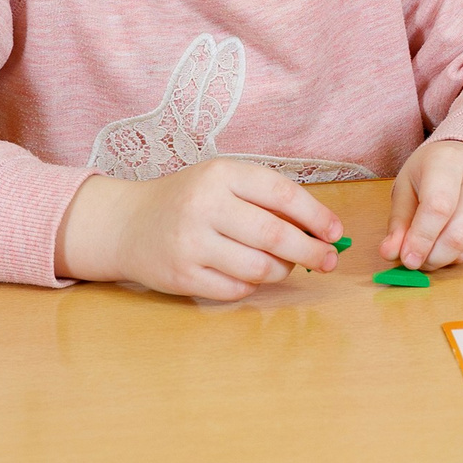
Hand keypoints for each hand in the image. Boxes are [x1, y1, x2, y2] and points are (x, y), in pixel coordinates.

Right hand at [55, 158, 343, 300]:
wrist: (127, 224)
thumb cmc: (189, 199)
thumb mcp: (224, 181)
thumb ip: (267, 199)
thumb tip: (321, 229)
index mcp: (222, 174)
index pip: (283, 195)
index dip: (317, 216)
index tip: (336, 232)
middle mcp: (205, 206)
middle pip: (276, 236)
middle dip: (311, 251)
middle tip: (329, 260)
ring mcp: (191, 244)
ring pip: (260, 268)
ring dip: (283, 271)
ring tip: (286, 266)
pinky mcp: (182, 277)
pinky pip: (236, 288)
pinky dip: (253, 284)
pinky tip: (251, 274)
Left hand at [383, 140, 462, 270]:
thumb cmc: (434, 172)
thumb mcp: (407, 187)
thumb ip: (398, 223)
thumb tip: (390, 253)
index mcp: (448, 161)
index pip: (438, 207)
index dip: (421, 239)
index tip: (407, 259)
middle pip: (459, 233)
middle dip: (433, 257)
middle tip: (416, 260)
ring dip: (445, 259)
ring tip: (431, 249)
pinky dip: (461, 256)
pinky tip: (450, 243)